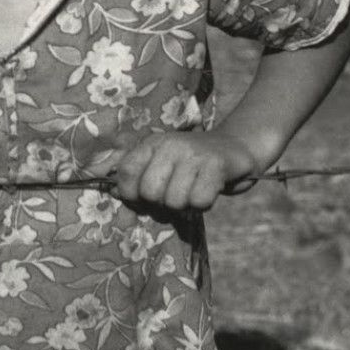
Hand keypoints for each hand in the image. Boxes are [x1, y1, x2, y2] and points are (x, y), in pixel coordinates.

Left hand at [112, 130, 258, 211]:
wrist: (235, 147)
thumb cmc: (192, 164)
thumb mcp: (162, 162)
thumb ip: (138, 177)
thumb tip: (114, 193)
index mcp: (151, 144)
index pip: (125, 174)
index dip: (131, 196)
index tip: (146, 200)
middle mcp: (169, 145)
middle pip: (149, 192)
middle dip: (161, 205)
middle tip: (176, 196)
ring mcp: (193, 153)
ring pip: (174, 201)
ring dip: (186, 206)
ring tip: (194, 190)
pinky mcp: (216, 164)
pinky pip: (199, 201)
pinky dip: (204, 204)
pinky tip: (209, 190)